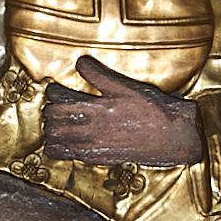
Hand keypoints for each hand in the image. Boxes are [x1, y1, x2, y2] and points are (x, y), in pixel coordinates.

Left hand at [41, 55, 204, 168]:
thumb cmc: (151, 110)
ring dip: (52, 129)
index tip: (56, 89)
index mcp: (95, 108)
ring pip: (55, 138)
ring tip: (57, 122)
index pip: (58, 100)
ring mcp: (91, 146)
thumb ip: (98, 74)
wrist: (170, 137)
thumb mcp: (125, 87)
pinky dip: (58, 147)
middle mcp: (89, 130)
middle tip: (55, 105)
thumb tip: (80, 62)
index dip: (53, 92)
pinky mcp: (97, 158)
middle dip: (50, 110)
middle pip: (52, 119)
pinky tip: (64, 141)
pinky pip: (66, 155)